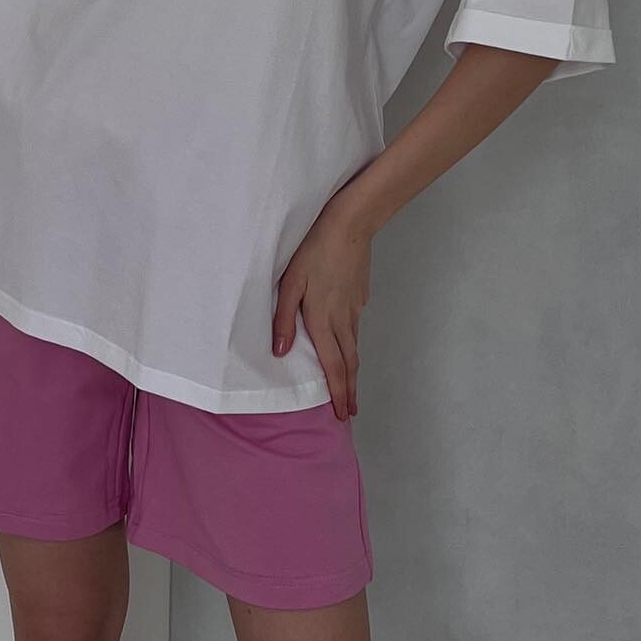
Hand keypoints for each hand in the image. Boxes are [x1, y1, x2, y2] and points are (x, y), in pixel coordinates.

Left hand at [271, 198, 371, 419]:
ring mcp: (355, 308)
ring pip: (354, 347)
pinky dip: (352, 345)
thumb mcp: (289, 283)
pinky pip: (355, 328)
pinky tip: (346, 345)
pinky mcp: (360, 297)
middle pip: (349, 364)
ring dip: (352, 371)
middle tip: (350, 412)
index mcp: (323, 320)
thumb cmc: (314, 251)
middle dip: (350, 391)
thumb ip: (283, 318)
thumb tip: (280, 352)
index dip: (338, 393)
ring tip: (350, 387)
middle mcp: (343, 320)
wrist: (350, 226)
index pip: (333, 366)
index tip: (343, 413)